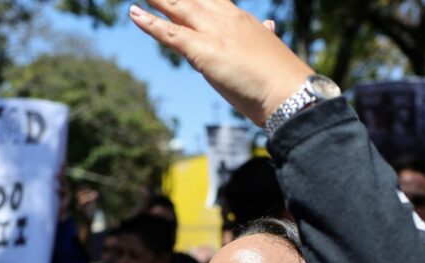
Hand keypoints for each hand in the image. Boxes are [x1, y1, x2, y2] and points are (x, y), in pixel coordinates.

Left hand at [129, 0, 313, 125]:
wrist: (290, 92)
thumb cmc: (283, 78)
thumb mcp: (271, 49)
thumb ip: (265, 35)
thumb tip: (269, 25)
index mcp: (241, 20)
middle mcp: (225, 20)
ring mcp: (213, 33)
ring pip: (177, 7)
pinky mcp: (204, 52)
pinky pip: (170, 34)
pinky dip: (150, 24)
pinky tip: (134, 13)